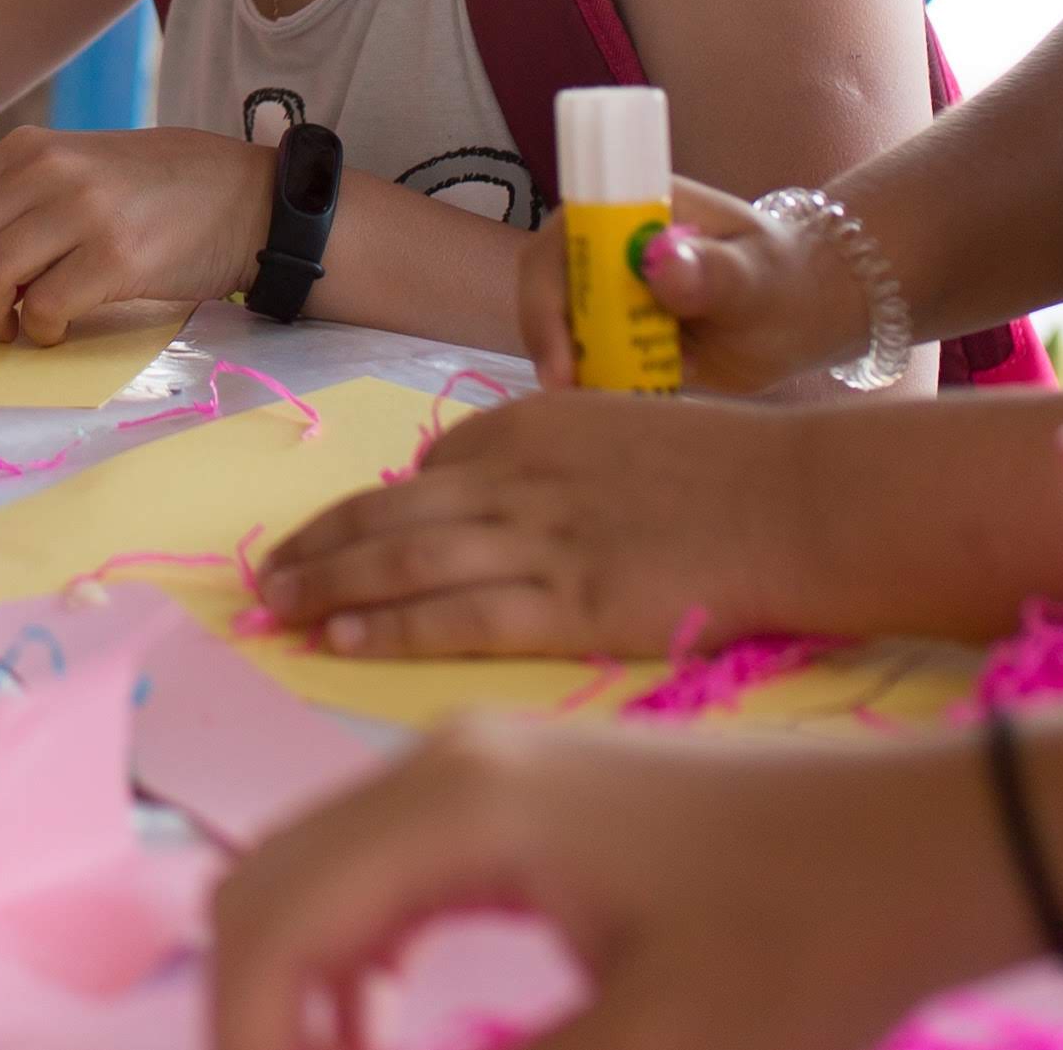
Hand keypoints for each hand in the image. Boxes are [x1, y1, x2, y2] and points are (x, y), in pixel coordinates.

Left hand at [0, 123, 268, 343]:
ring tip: (6, 330)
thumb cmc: (150, 193)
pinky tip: (54, 330)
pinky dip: (37, 331)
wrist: (242, 196)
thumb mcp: (71, 170)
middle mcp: (47, 172)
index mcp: (26, 150)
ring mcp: (83, 212)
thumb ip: (11, 199)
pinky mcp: (118, 258)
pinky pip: (45, 308)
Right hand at [215, 714, 1031, 1049]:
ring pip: (315, 869)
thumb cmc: (808, 945)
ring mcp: (474, 762)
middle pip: (269, 883)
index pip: (274, 923)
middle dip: (253, 1012)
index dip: (241, 1038)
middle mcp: (439, 762)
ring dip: (300, 981)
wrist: (933, 840)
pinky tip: (389, 1019)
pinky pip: (376, 860)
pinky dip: (352, 946)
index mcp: (455, 808)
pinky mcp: (512, 785)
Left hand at [255, 387, 805, 658]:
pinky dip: (387, 625)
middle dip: (316, 543)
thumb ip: (550, 461)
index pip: (431, 471)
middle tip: (263, 574)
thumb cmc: (730, 471)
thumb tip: (480, 491)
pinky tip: (339, 636)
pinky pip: (455, 616)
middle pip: (388, 511)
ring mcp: (538, 541)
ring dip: (326, 581)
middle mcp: (516, 477)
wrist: (799, 500)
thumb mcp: (618, 432)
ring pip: (401, 559)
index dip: (372, 510)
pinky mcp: (568, 604)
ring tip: (274, 607)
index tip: (335, 540)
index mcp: (530, 426)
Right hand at [510, 176, 864, 391]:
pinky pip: (586, 361)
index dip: (549, 293)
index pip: (567, 238)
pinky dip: (592, 388)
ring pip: (560, 329)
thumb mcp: (760, 276)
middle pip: (549, 288)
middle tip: (571, 395)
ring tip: (601, 413)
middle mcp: (607, 244)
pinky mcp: (616, 334)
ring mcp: (608, 291)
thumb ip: (716, 272)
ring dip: (570, 370)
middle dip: (551, 341)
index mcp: (634, 208)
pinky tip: (615, 414)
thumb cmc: (785, 281)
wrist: (805, 314)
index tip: (563, 354)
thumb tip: (662, 263)